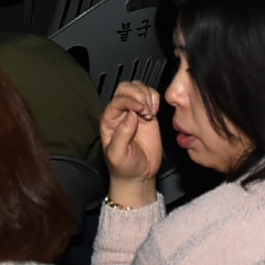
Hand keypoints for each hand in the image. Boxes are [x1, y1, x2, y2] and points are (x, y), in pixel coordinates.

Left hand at [99, 81, 163, 201]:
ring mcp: (135, 112)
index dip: (130, 101)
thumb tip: (130, 115)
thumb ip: (121, 135)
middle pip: (126, 87)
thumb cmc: (123, 168)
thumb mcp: (117, 155)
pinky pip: (151, 96)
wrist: (138, 176)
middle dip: (139, 94)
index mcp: (109, 120)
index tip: (140, 111)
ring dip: (148, 95)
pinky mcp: (148, 114)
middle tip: (146, 110)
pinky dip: (155, 98)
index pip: (118, 100)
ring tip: (151, 112)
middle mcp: (120, 113)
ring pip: (139, 88)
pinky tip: (155, 111)